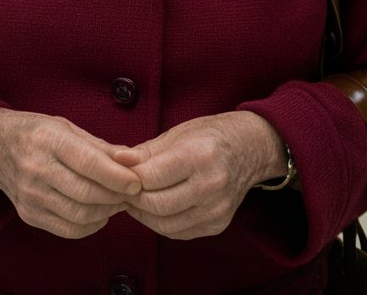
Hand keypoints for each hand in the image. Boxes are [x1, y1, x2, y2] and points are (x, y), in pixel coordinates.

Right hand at [0, 107, 141, 238]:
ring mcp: (30, 196)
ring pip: (78, 215)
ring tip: (118, 201)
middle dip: (116, 196)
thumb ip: (100, 146)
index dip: (117, 176)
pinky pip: (67, 229)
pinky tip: (101, 213)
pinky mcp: (28, 215)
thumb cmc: (39, 133)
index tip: (137, 182)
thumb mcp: (67, 127)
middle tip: (132, 192)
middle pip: (86, 194)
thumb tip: (134, 160)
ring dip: (107, 212)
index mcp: (49, 140)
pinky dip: (91, 226)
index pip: (88, 163)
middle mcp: (36, 169)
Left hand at [114, 111, 285, 239]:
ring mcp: (217, 209)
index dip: (128, 178)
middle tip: (122, 189)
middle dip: (133, 199)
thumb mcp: (177, 133)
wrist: (250, 148)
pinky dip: (161, 223)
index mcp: (199, 155)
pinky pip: (179, 232)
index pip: (152, 177)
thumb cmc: (209, 136)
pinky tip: (153, 209)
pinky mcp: (218, 225)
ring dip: (143, 215)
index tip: (118, 173)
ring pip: (166, 225)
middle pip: (157, 205)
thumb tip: (117, 160)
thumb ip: (146, 152)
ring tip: (135, 199)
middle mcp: (212, 185)